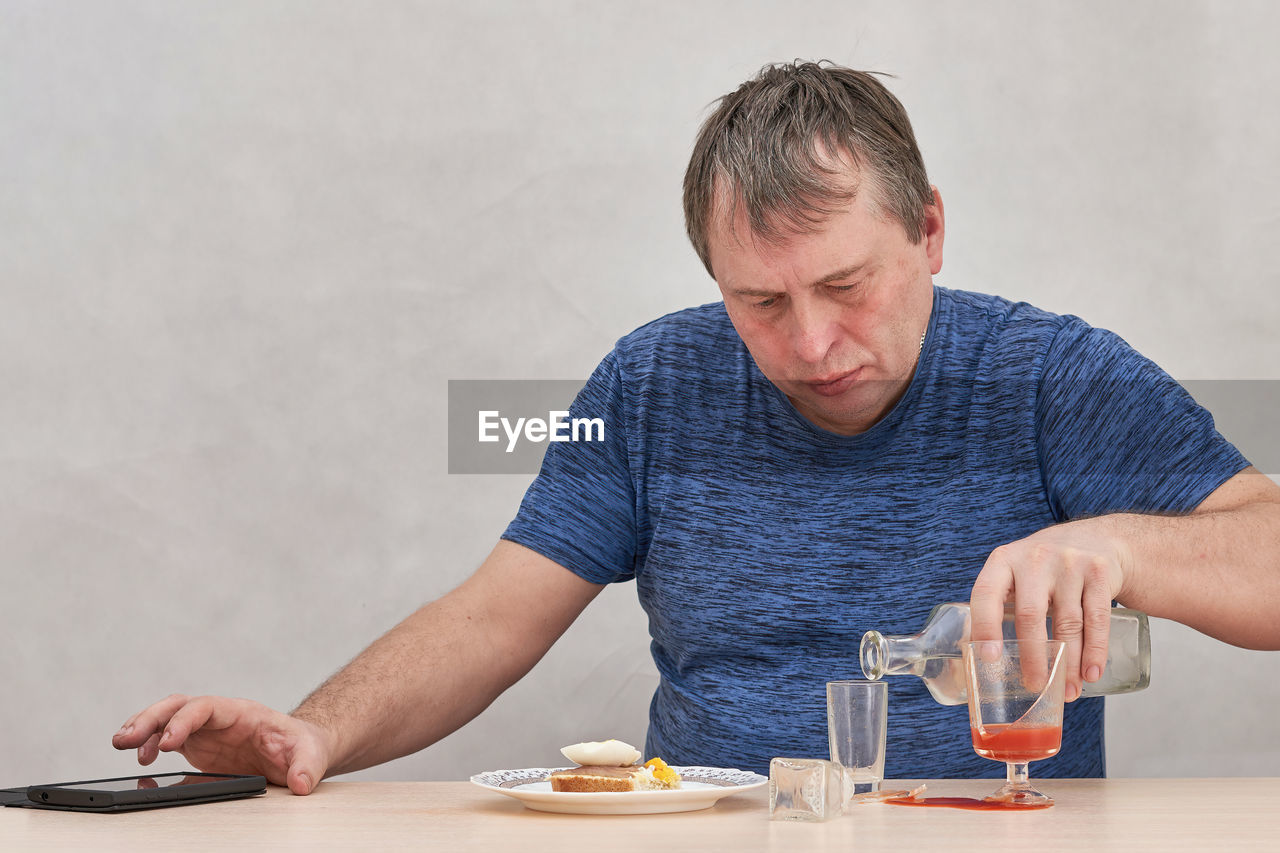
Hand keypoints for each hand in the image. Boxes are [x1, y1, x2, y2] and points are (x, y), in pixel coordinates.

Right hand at [111, 695, 333, 794]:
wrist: (300, 749)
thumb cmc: (303, 746)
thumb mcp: (312, 755)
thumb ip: (307, 767)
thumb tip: (301, 784)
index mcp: (243, 713)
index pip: (206, 707)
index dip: (184, 721)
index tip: (168, 742)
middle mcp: (220, 718)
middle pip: (178, 707)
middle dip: (151, 719)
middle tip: (126, 739)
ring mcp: (207, 731)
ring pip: (167, 719)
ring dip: (143, 728)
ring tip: (121, 744)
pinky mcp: (200, 746)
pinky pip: (168, 739)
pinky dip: (150, 745)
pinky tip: (140, 759)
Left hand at [969, 518, 1128, 701]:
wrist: (1095, 538)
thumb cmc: (1044, 567)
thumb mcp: (1015, 572)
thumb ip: (1000, 604)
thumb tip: (982, 660)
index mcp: (1003, 561)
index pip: (986, 594)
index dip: (985, 626)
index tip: (989, 658)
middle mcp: (1034, 559)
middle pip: (1030, 614)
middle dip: (1033, 657)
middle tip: (1035, 686)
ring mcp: (1068, 563)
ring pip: (1068, 622)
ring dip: (1068, 663)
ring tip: (1067, 692)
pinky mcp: (1099, 572)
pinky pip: (1096, 618)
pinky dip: (1095, 650)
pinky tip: (1091, 673)